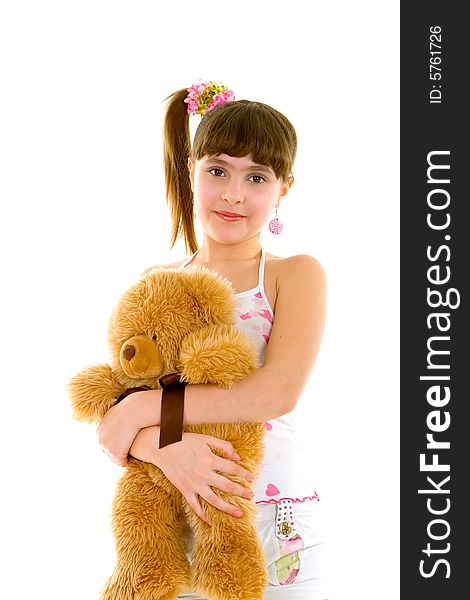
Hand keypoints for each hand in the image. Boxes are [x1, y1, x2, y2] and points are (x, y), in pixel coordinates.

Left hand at [96, 390, 160, 465]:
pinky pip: (121, 461)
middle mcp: (100, 439)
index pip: (104, 444)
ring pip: (113, 458)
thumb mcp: (117, 413)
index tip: (122, 447)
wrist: (134, 410)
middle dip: (115, 454)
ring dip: (120, 458)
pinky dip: (125, 461)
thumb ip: (115, 420)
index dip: (114, 446)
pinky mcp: (115, 451)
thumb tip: (117, 421)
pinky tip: (130, 459)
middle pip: (107, 453)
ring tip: (128, 457)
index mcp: (100, 431)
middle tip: (125, 454)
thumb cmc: (130, 410)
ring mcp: (107, 446)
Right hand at [130, 427, 255, 525]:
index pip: (232, 468)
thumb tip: (237, 457)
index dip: (244, 473)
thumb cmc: (184, 441)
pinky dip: (204, 517)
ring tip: (239, 513)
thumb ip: (223, 446)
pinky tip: (212, 523)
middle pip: (227, 486)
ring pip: (214, 501)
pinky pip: (196, 507)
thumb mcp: (205, 438)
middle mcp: (204, 474)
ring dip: (228, 508)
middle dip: (241, 491)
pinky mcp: (185, 491)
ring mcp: (194, 484)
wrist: (161, 447)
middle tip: (251, 496)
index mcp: (210, 459)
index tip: (251, 478)